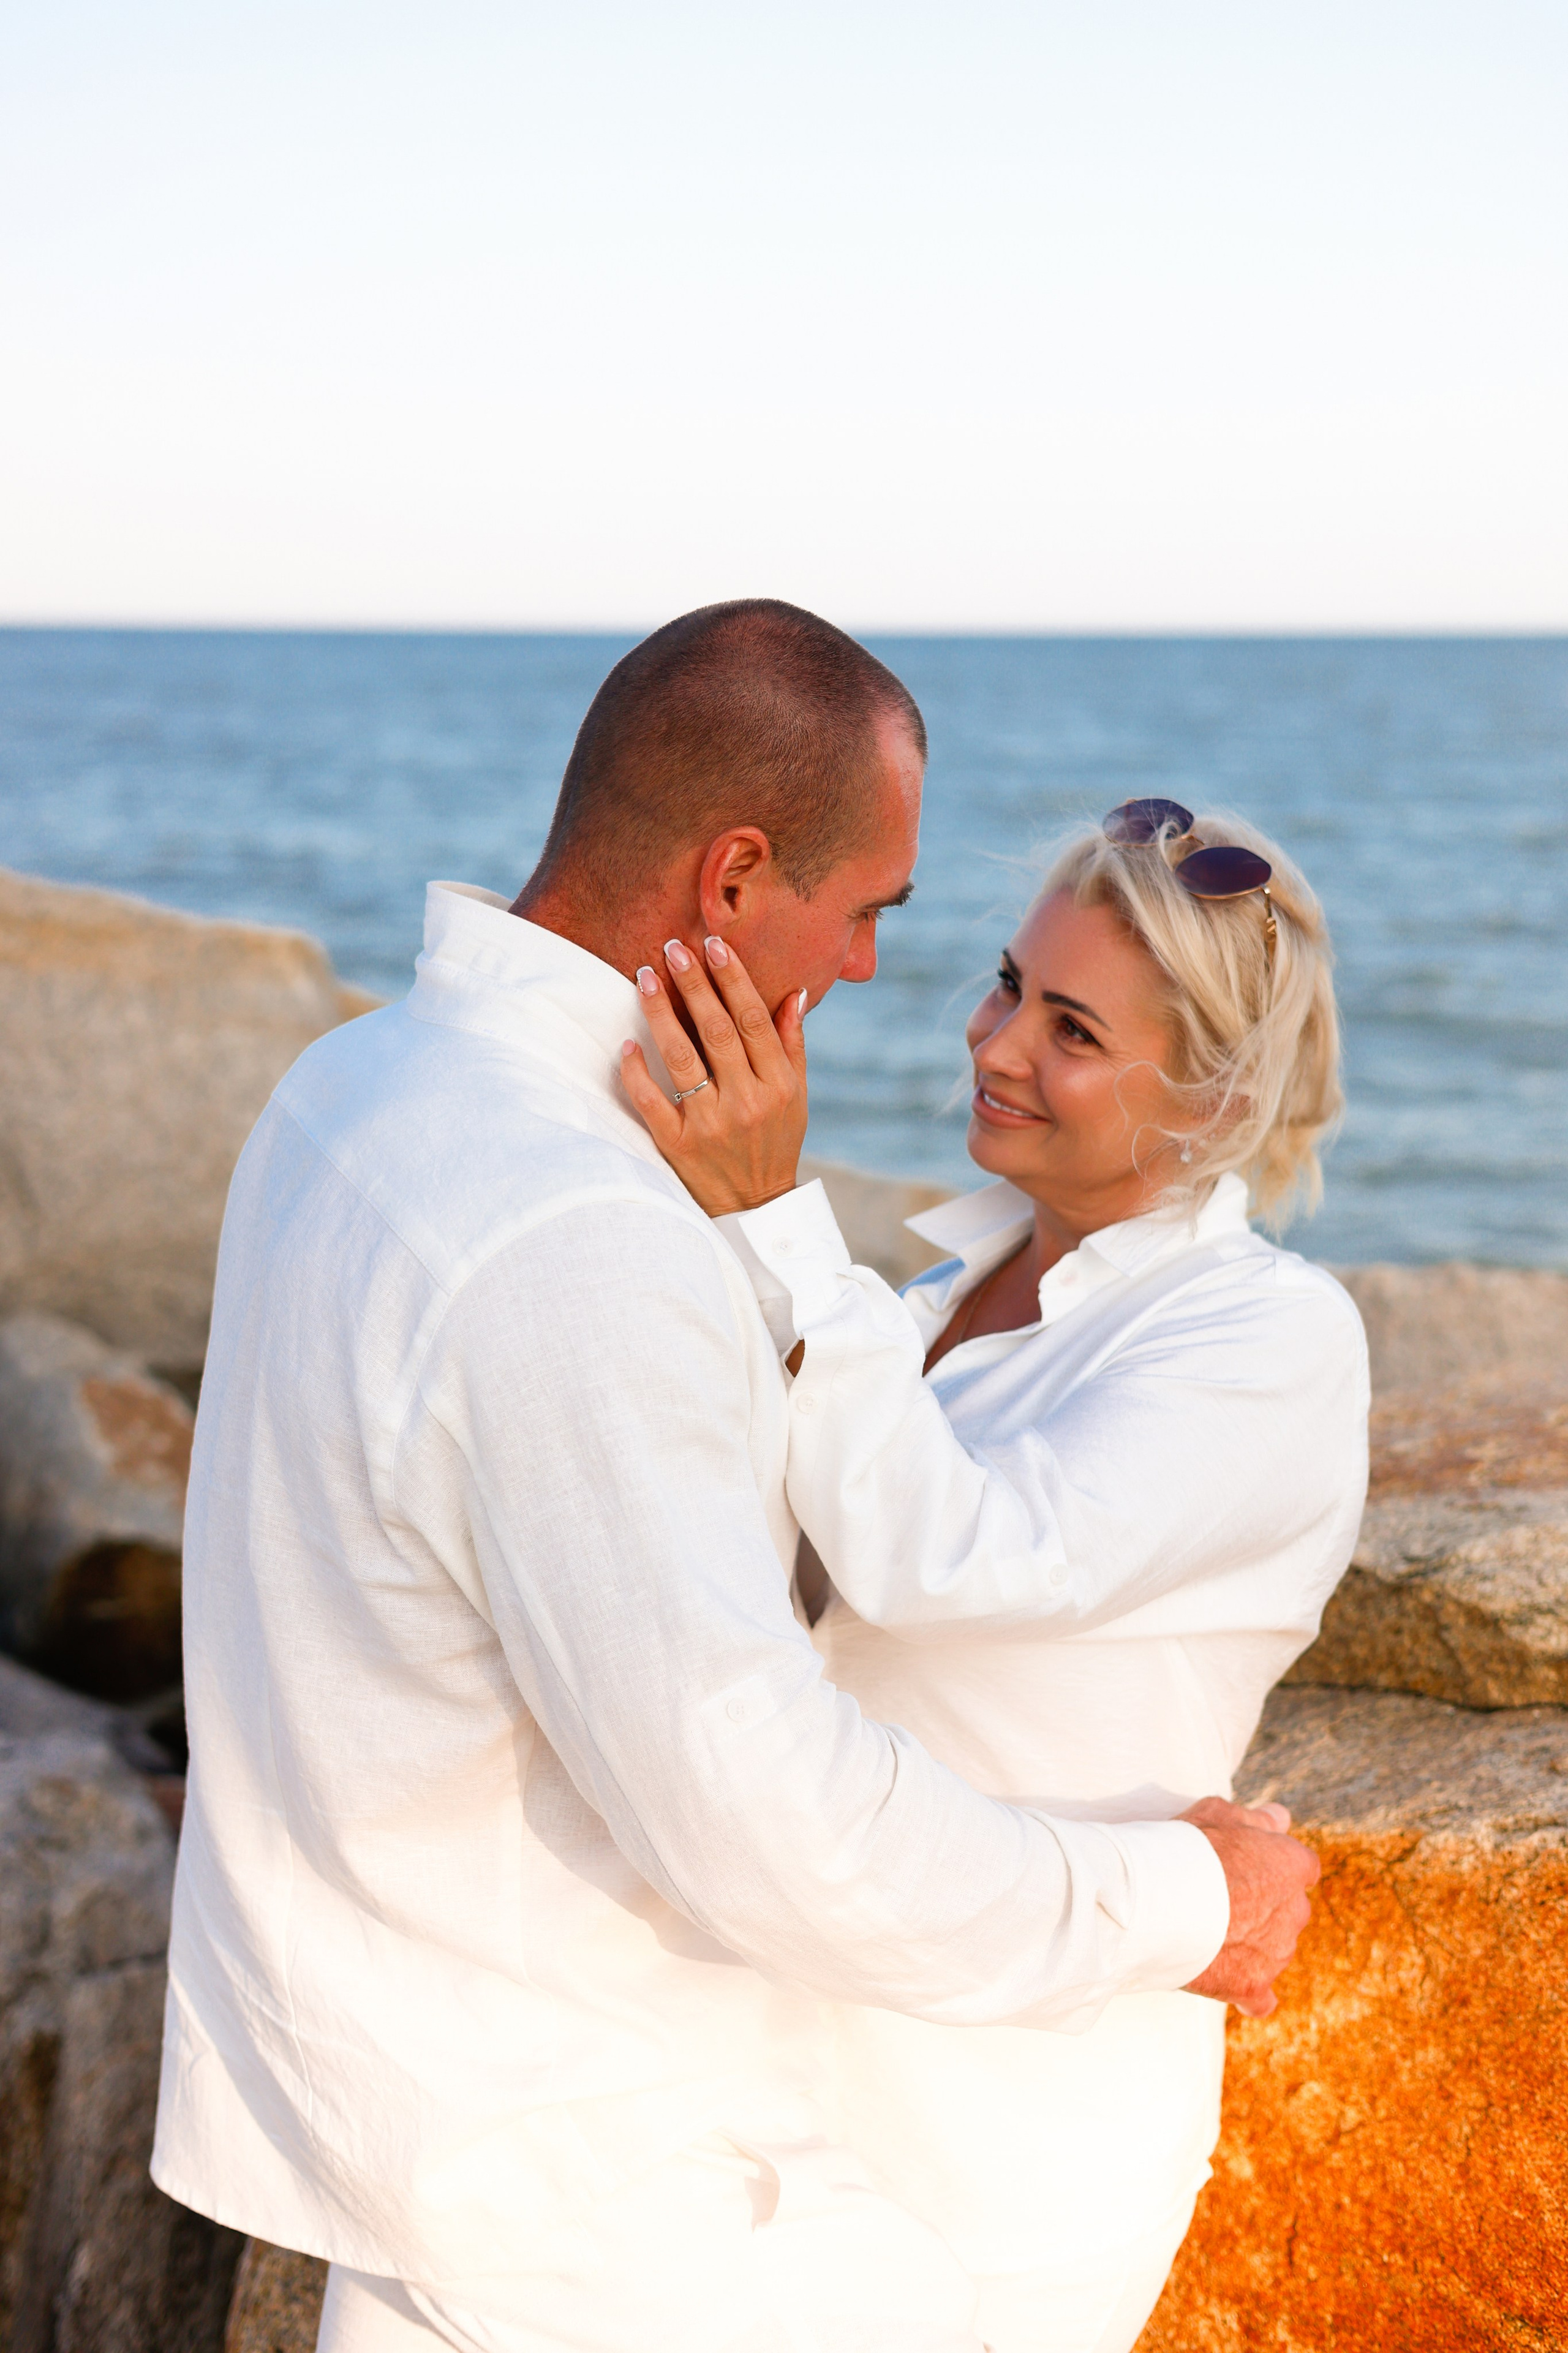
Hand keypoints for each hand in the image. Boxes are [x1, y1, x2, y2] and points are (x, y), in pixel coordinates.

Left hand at [619, 936, 808, 1215]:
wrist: (753, 1207)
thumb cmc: (774, 1142)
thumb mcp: (795, 1095)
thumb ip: (791, 1044)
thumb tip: (794, 992)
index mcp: (778, 1085)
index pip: (753, 1020)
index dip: (733, 979)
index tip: (714, 945)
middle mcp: (747, 1102)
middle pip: (717, 1031)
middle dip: (695, 985)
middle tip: (673, 947)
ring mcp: (710, 1125)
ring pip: (682, 1058)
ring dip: (661, 1014)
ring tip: (645, 976)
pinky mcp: (678, 1145)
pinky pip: (652, 1101)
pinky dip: (637, 1072)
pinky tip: (627, 1043)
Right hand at [1179, 1795, 1320, 2017]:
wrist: (1157, 1904)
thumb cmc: (1185, 1850)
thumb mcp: (1217, 1814)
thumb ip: (1255, 1818)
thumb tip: (1281, 1818)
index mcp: (1292, 1865)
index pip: (1300, 1866)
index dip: (1270, 1865)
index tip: (1242, 1866)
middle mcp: (1295, 1911)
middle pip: (1287, 1909)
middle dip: (1262, 1905)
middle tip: (1217, 1897)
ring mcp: (1276, 1953)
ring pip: (1273, 1950)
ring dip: (1251, 1944)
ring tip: (1205, 1932)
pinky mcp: (1253, 1986)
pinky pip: (1261, 1997)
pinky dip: (1248, 1990)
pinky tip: (1227, 1978)